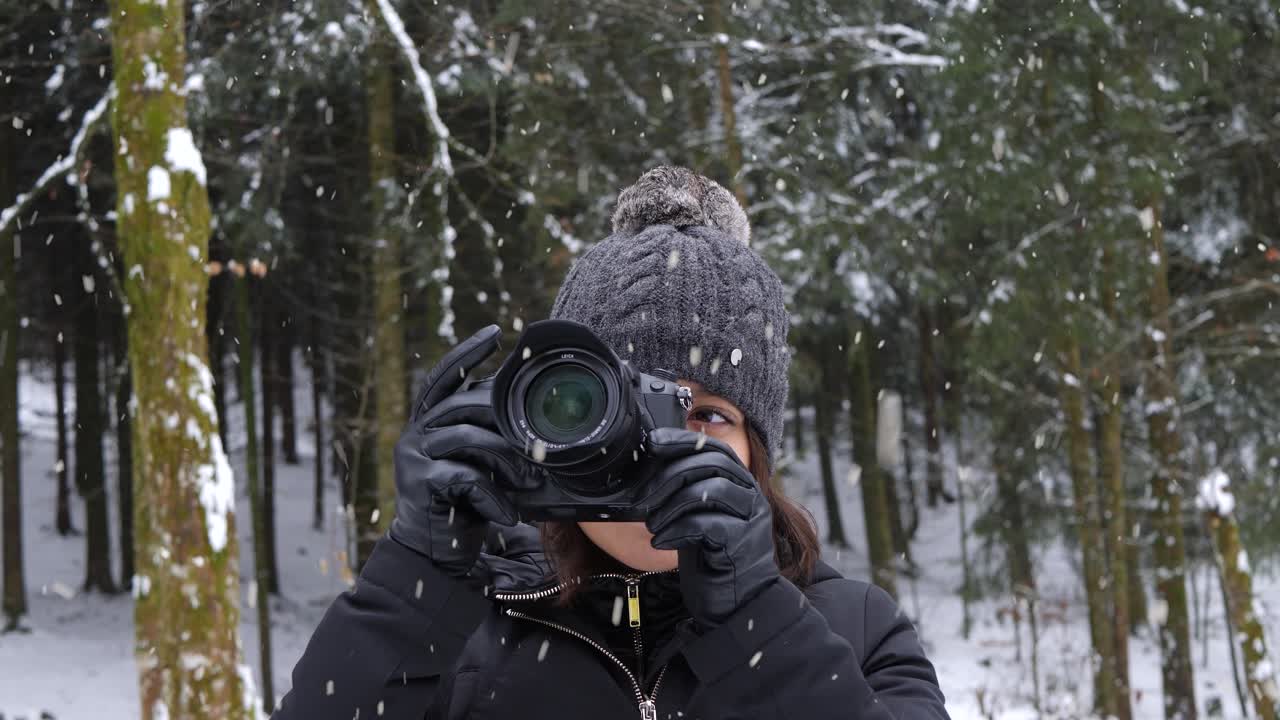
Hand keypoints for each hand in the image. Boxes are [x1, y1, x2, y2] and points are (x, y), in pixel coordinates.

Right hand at [391, 325, 532, 576]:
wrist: (436, 556)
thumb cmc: (465, 508)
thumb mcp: (481, 466)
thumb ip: (491, 438)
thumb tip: (528, 417)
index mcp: (428, 422)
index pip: (446, 377)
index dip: (468, 353)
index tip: (495, 333)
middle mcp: (415, 432)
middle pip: (464, 405)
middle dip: (506, 422)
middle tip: (538, 447)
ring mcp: (412, 456)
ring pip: (469, 438)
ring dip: (507, 461)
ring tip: (530, 483)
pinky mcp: (419, 482)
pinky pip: (467, 476)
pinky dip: (494, 496)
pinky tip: (507, 514)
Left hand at [642, 428, 779, 626]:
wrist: (737, 603)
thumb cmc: (713, 558)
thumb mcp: (697, 517)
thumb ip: (685, 491)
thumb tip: (649, 466)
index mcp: (740, 483)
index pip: (713, 448)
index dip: (681, 441)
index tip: (652, 444)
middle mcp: (750, 496)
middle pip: (709, 465)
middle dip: (668, 476)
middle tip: (643, 497)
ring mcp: (750, 519)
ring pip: (708, 491)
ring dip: (670, 505)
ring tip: (652, 524)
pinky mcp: (742, 544)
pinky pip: (706, 525)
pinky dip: (676, 530)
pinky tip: (661, 542)